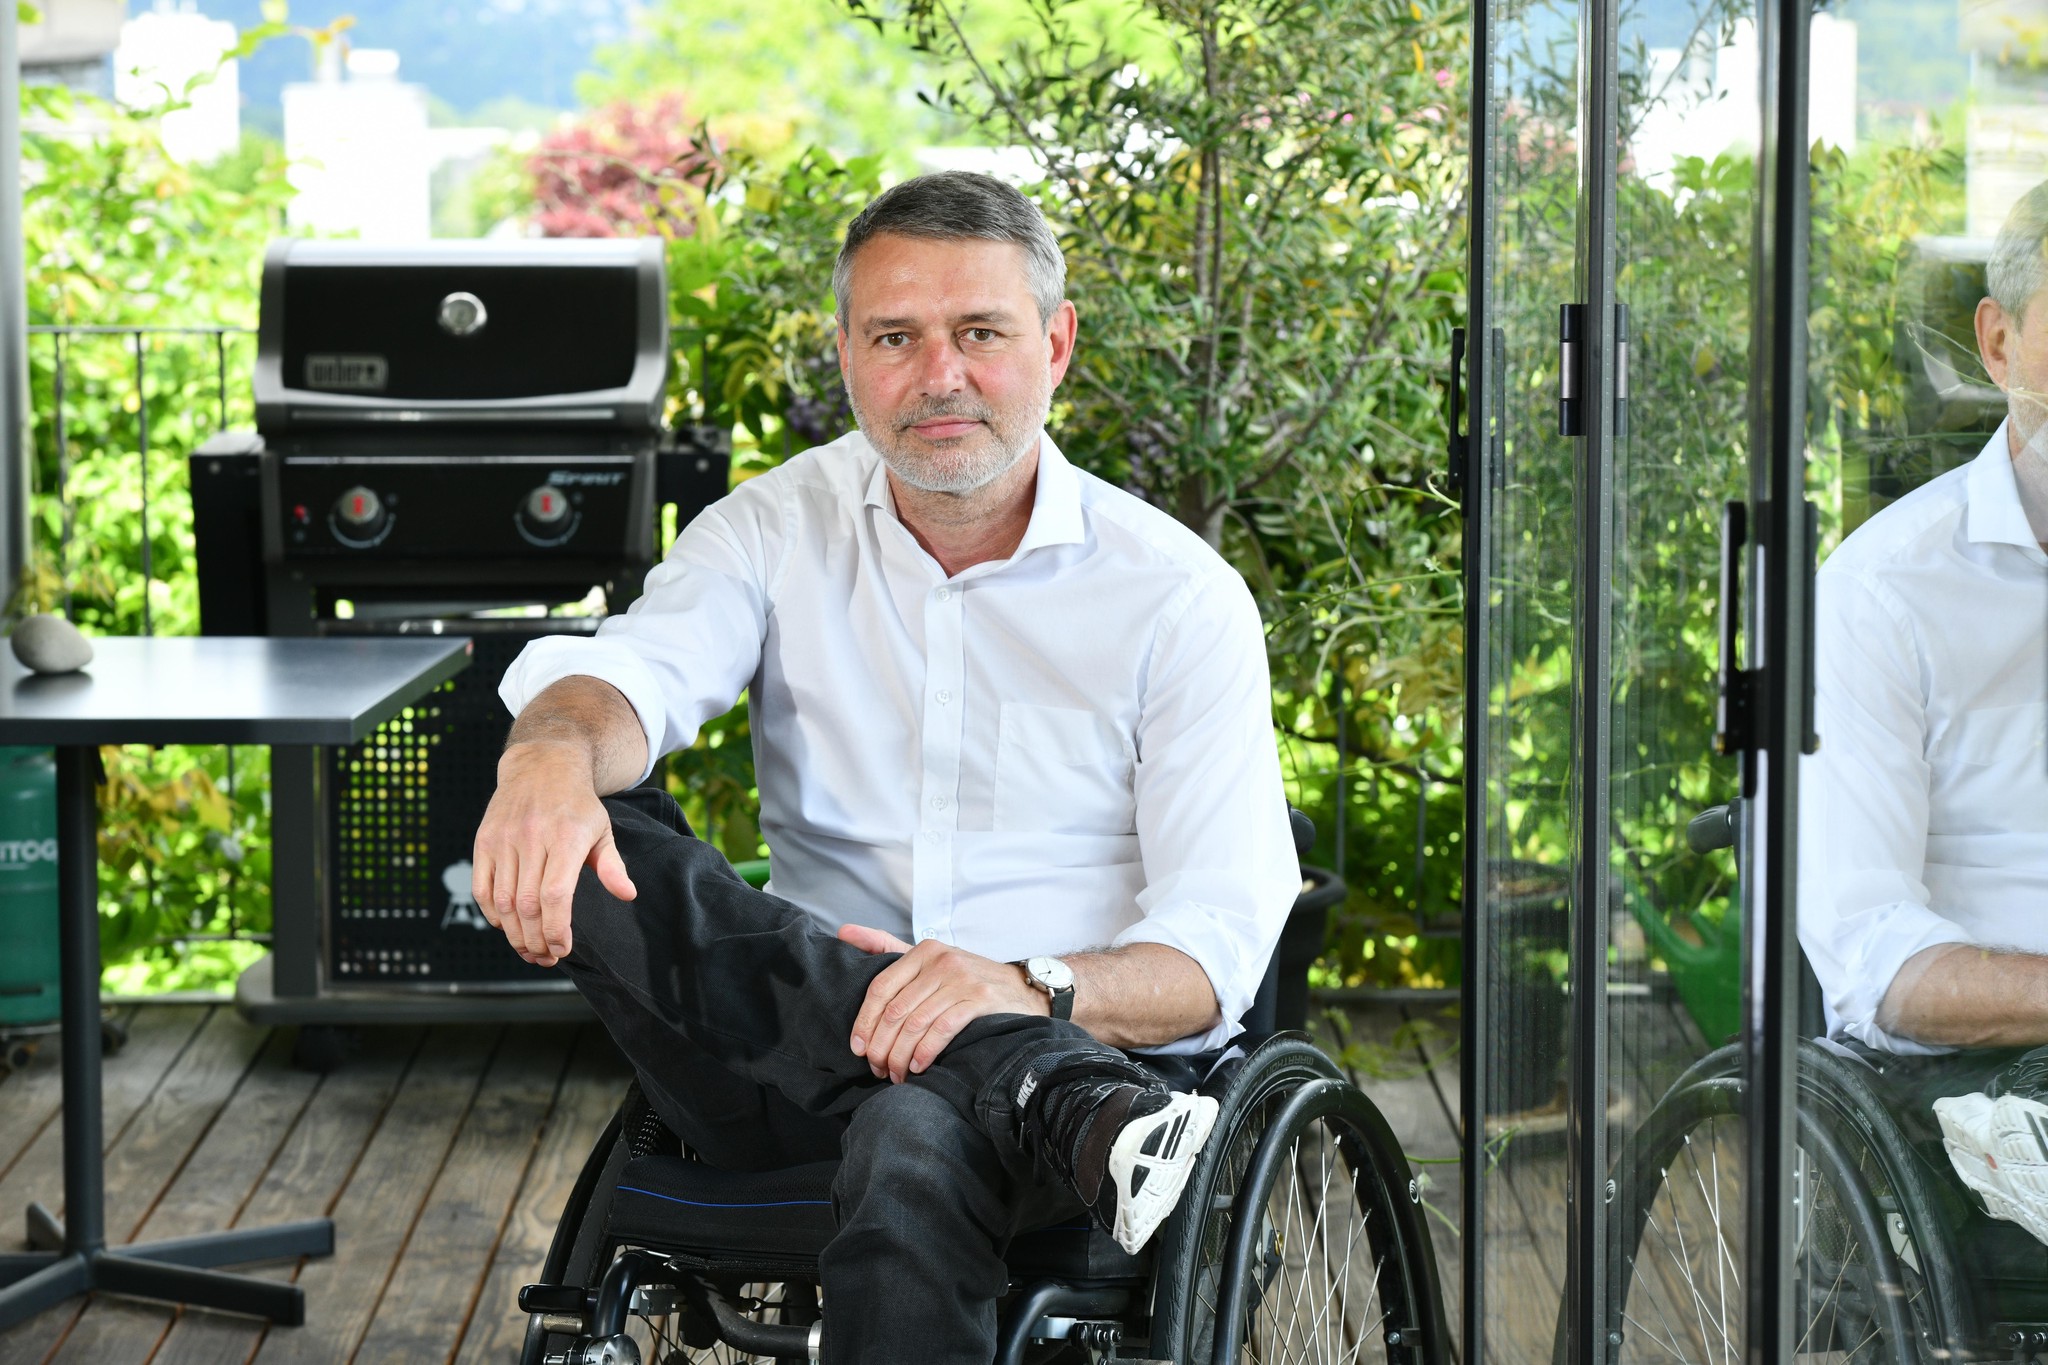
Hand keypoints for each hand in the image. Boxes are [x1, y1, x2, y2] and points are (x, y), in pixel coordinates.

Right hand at [472, 741, 637, 967]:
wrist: (541, 766)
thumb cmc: (577, 805)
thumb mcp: (602, 829)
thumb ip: (612, 865)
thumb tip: (628, 895)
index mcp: (565, 837)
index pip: (555, 895)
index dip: (556, 929)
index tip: (563, 949)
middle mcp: (531, 838)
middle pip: (527, 905)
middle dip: (536, 940)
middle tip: (546, 958)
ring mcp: (503, 840)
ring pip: (503, 901)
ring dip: (514, 934)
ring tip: (529, 950)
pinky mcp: (484, 842)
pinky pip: (482, 888)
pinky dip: (492, 914)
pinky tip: (507, 927)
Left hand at [839, 925, 1048, 1081]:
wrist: (1022, 989)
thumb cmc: (966, 978)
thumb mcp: (927, 958)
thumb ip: (885, 946)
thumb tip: (843, 932)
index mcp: (923, 951)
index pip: (880, 989)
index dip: (864, 1022)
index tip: (857, 1048)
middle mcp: (941, 961)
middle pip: (895, 1011)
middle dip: (881, 1046)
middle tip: (876, 1068)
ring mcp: (962, 980)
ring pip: (915, 1024)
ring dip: (900, 1056)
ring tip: (896, 1074)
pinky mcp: (980, 1000)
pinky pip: (941, 1030)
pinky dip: (925, 1053)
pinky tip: (919, 1067)